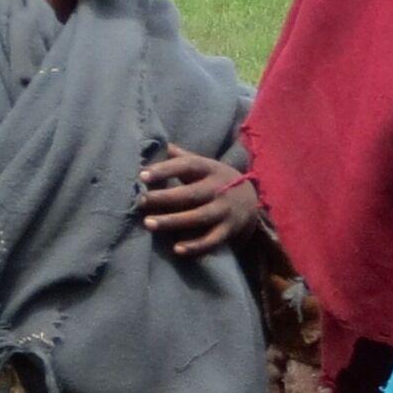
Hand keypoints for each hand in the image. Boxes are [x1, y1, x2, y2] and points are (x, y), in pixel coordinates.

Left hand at [137, 148, 261, 258]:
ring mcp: (225, 211)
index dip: (166, 170)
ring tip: (149, 224)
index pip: (187, 166)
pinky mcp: (228, 230)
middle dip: (165, 198)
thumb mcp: (205, 164)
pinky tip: (176, 249)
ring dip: (173, 222)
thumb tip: (158, 143)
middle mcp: (219, 189)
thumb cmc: (216, 180)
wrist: (252, 200)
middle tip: (140, 201)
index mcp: (210, 169)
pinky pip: (212, 240)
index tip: (143, 175)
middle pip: (191, 194)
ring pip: (199, 217)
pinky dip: (196, 246)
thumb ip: (182, 156)